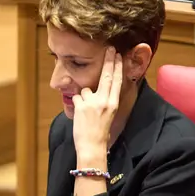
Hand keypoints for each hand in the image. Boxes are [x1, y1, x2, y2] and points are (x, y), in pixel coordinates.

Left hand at [72, 46, 123, 160]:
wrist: (92, 146)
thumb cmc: (100, 131)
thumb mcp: (108, 114)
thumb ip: (105, 100)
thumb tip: (99, 89)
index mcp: (113, 103)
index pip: (117, 81)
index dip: (118, 67)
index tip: (118, 56)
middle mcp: (104, 101)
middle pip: (107, 76)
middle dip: (109, 60)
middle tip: (110, 49)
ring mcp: (92, 103)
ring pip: (86, 90)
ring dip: (84, 97)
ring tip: (86, 112)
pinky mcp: (81, 106)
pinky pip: (76, 97)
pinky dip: (76, 104)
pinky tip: (80, 114)